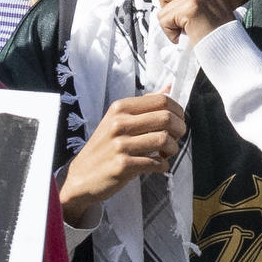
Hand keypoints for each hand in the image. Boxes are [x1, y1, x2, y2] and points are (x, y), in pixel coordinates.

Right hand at [60, 89, 185, 213]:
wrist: (81, 175)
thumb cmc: (105, 147)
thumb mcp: (118, 120)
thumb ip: (145, 105)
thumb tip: (170, 87)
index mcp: (120, 108)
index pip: (161, 100)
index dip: (177, 111)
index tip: (178, 121)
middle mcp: (119, 123)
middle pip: (166, 118)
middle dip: (179, 130)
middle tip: (176, 138)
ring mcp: (120, 144)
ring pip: (164, 140)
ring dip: (172, 149)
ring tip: (165, 153)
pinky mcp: (123, 165)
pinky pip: (156, 163)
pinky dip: (163, 165)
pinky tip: (158, 165)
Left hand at [156, 0, 236, 46]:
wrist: (230, 52)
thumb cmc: (217, 35)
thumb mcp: (209, 6)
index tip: (180, 6)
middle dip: (168, 9)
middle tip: (186, 23)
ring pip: (162, 5)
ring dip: (170, 23)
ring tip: (188, 30)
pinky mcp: (191, 8)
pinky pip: (164, 19)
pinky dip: (171, 33)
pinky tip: (187, 36)